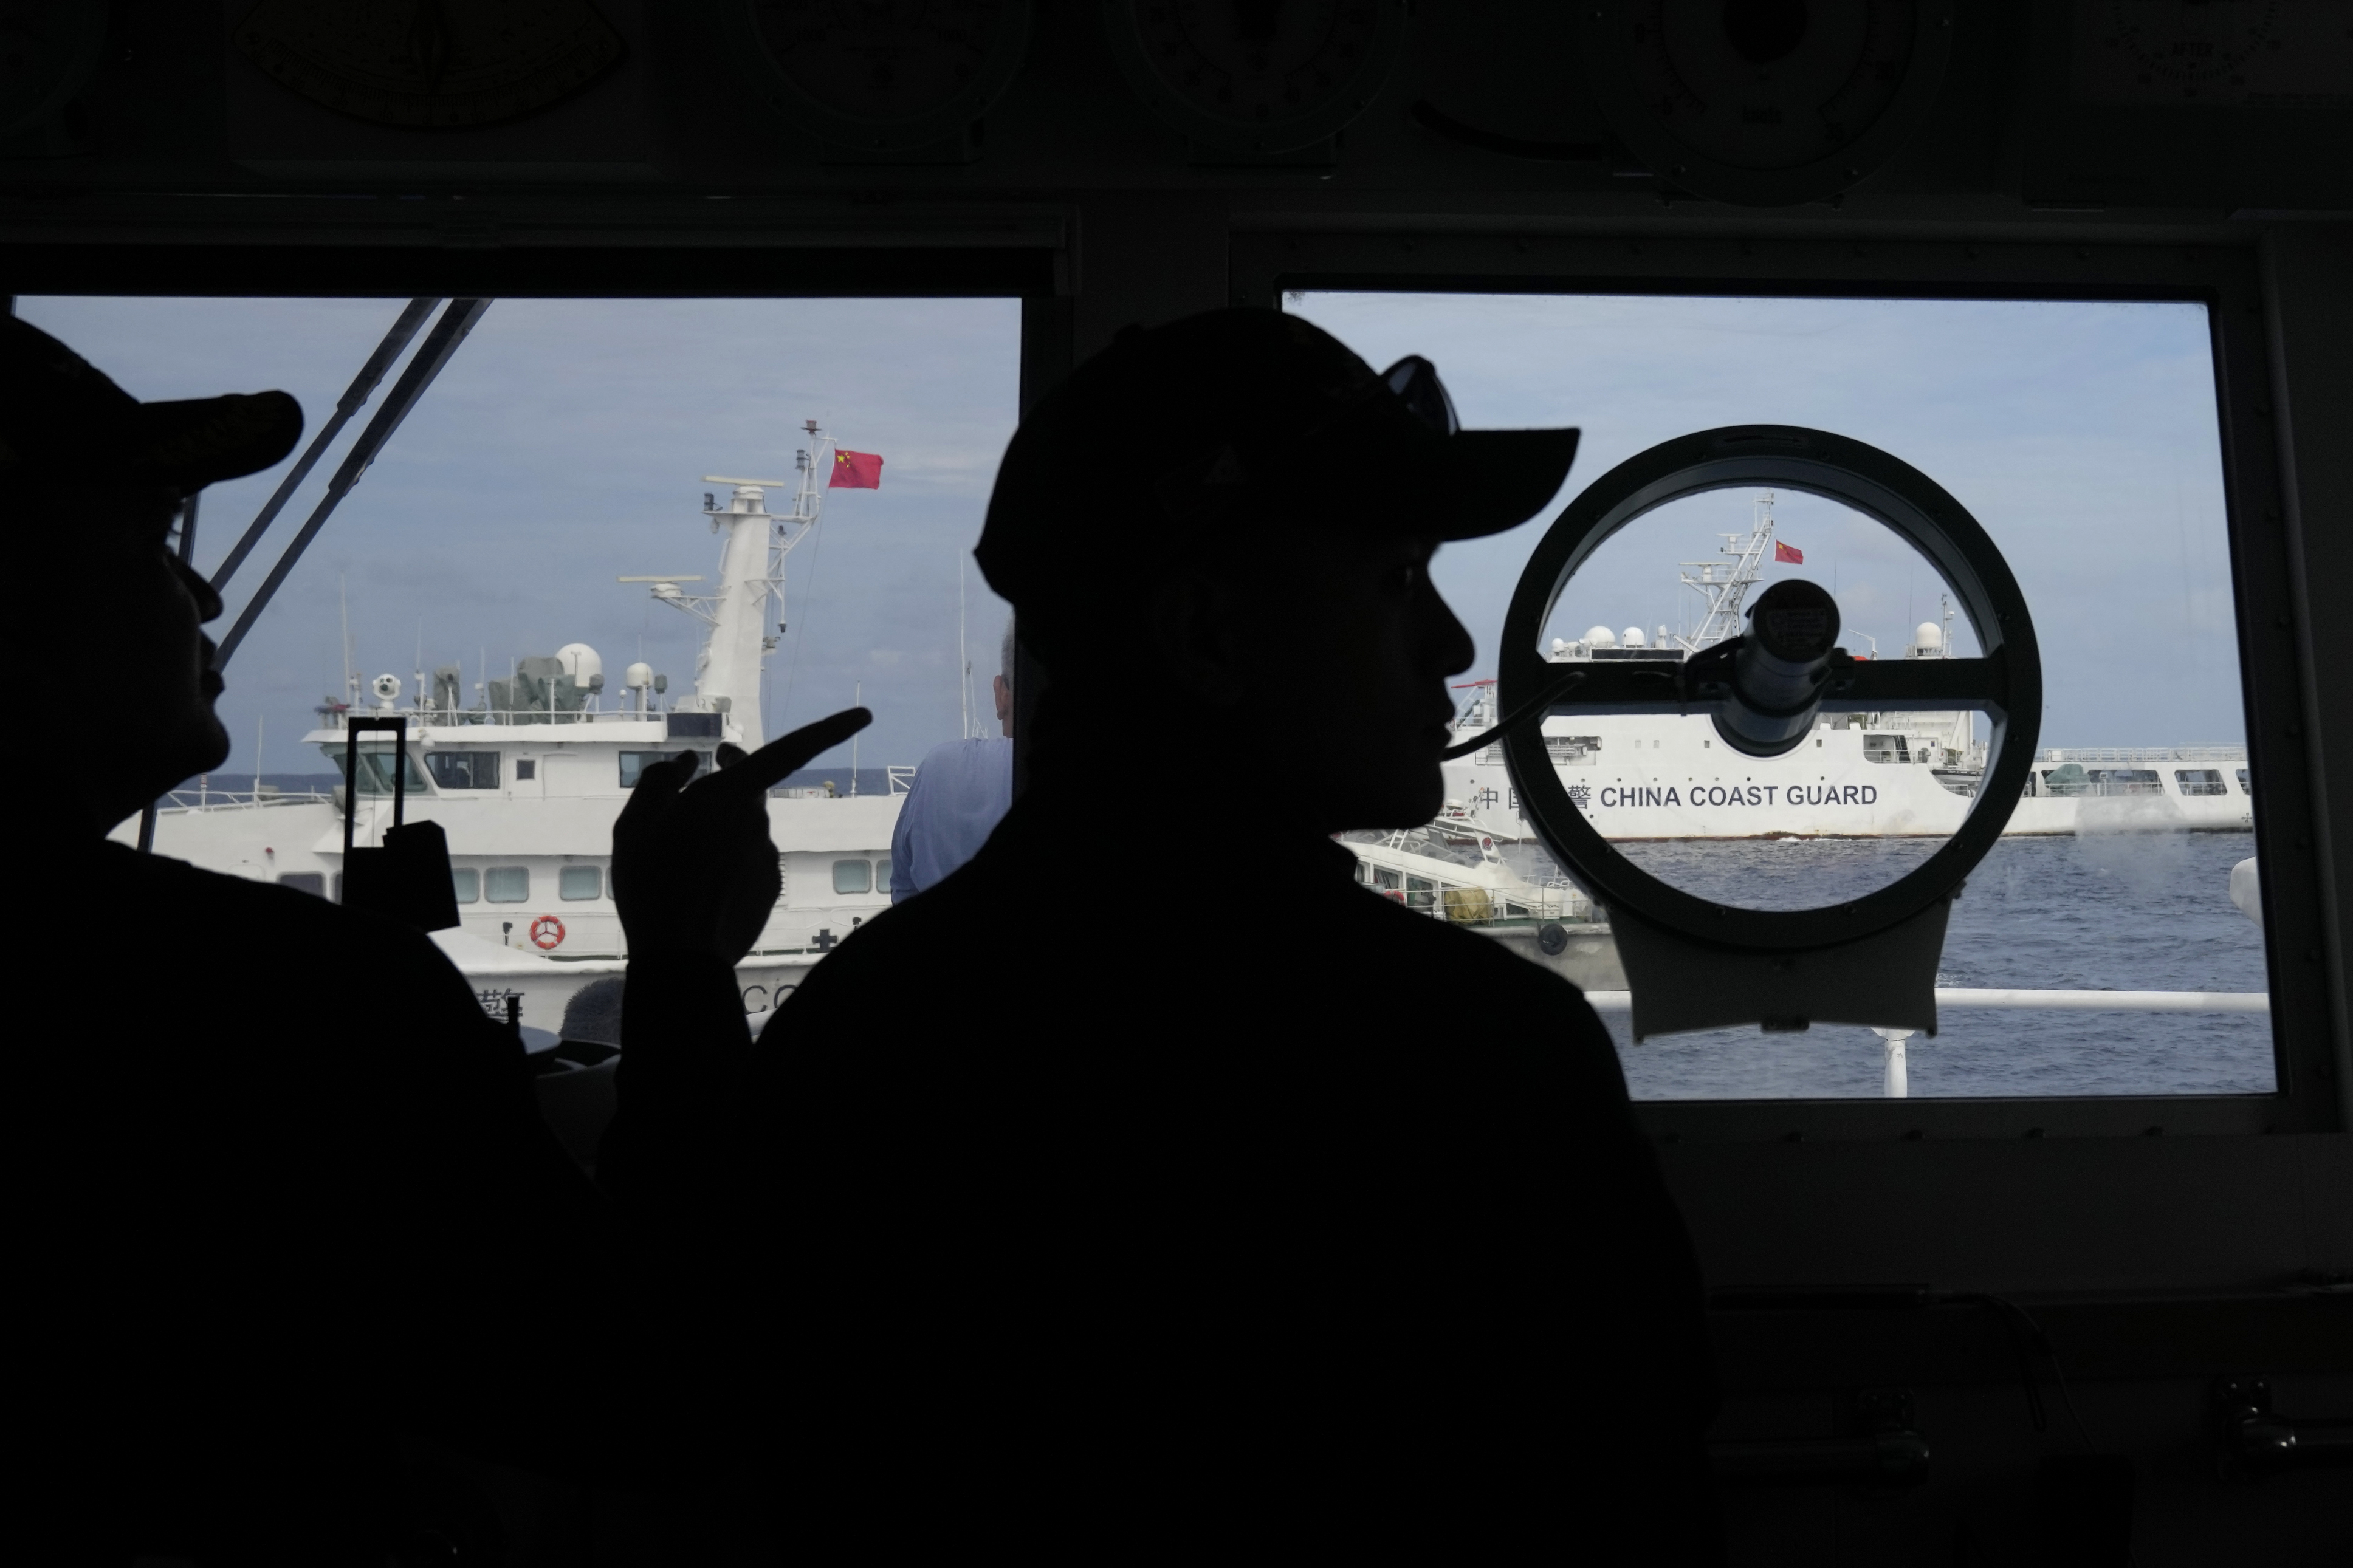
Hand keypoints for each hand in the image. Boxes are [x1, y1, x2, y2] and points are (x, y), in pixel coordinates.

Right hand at [612, 708, 871, 967]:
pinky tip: (699, 889)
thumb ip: (660, 781)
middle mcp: (758, 823)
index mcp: (729, 797)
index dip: (830, 730)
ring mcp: (768, 858)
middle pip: (750, 793)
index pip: (789, 751)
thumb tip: (691, 761)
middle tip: (690, 805)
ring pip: (745, 831)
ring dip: (721, 837)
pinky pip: (749, 863)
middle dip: (726, 791)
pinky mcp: (770, 888)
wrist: (680, 960)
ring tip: (679, 866)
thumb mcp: (633, 826)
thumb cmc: (651, 886)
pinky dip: (728, 867)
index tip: (865, 715)